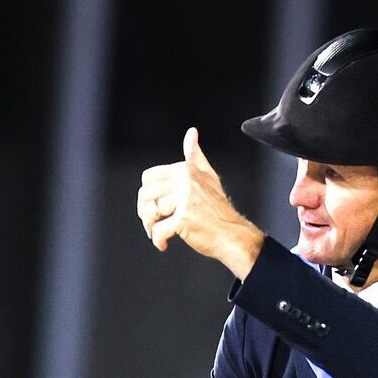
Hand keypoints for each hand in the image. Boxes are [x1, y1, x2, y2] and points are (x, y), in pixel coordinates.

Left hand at [137, 127, 264, 276]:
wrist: (233, 234)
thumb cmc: (219, 209)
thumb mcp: (208, 176)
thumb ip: (195, 155)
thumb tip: (191, 133)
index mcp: (186, 170)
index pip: (149, 177)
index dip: (147, 193)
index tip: (153, 205)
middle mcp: (185, 182)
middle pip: (146, 194)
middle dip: (144, 211)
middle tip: (152, 221)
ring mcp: (185, 201)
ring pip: (150, 212)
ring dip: (150, 226)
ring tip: (157, 232)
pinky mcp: (184, 220)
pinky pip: (159, 230)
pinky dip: (158, 240)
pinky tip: (164, 244)